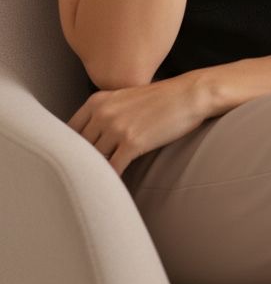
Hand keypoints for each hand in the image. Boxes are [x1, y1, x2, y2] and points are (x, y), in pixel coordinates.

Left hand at [65, 72, 211, 178]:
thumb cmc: (162, 98)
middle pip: (79, 148)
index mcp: (98, 100)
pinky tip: (112, 188)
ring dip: (94, 175)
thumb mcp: (126, 98)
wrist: (190, 95)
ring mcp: (116, 128)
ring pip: (93, 160)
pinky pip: (113, 169)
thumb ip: (105, 113)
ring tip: (93, 188)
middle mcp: (103, 113)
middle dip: (80, 164)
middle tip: (80, 181)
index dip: (68, 149)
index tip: (71, 163)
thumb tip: (92, 138)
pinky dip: (111, 181)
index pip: (69, 131)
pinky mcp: (132, 143)